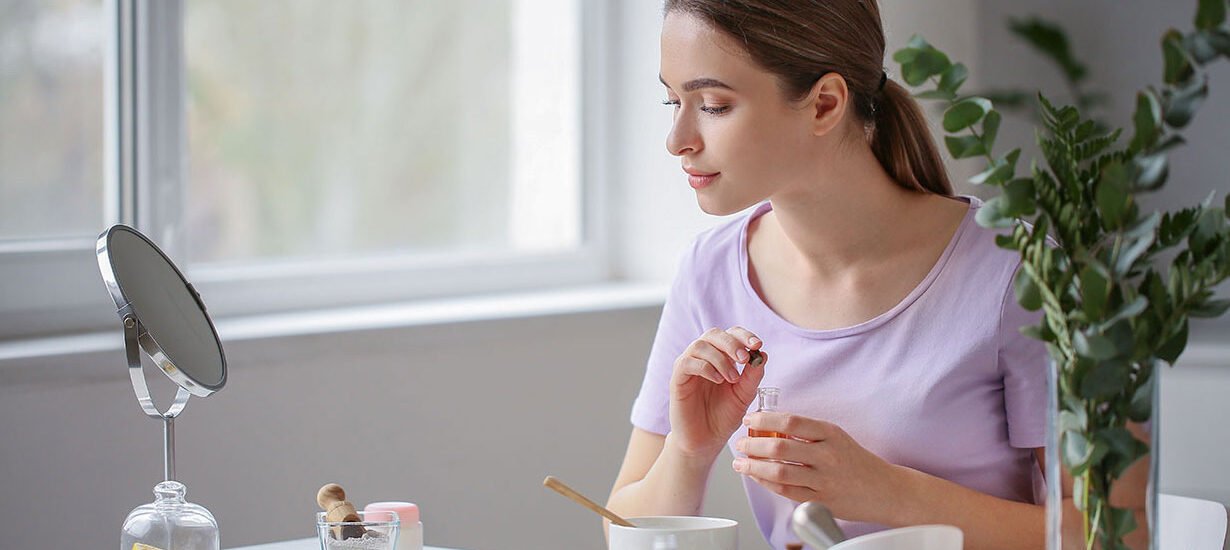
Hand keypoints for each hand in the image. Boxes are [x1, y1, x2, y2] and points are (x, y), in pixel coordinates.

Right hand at [669, 327, 766, 459]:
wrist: (706, 441)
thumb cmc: (723, 417)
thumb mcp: (744, 395)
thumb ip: (753, 375)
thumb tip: (762, 353)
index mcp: (720, 357)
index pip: (730, 334)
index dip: (744, 335)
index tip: (757, 344)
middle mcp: (702, 358)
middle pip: (713, 334)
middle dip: (731, 343)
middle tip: (744, 359)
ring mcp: (688, 367)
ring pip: (700, 345)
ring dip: (720, 358)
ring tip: (732, 378)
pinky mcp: (677, 379)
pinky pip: (687, 363)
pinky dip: (705, 367)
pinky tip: (718, 381)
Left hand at [734, 412, 905, 523]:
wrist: (884, 489)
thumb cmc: (855, 461)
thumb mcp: (835, 436)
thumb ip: (807, 432)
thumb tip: (770, 426)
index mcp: (830, 433)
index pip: (790, 422)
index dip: (764, 420)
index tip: (749, 420)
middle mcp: (827, 455)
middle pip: (780, 448)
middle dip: (753, 446)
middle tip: (740, 444)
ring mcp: (824, 479)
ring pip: (779, 473)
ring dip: (754, 467)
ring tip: (741, 463)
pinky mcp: (821, 500)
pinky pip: (786, 491)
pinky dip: (766, 483)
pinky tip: (757, 477)